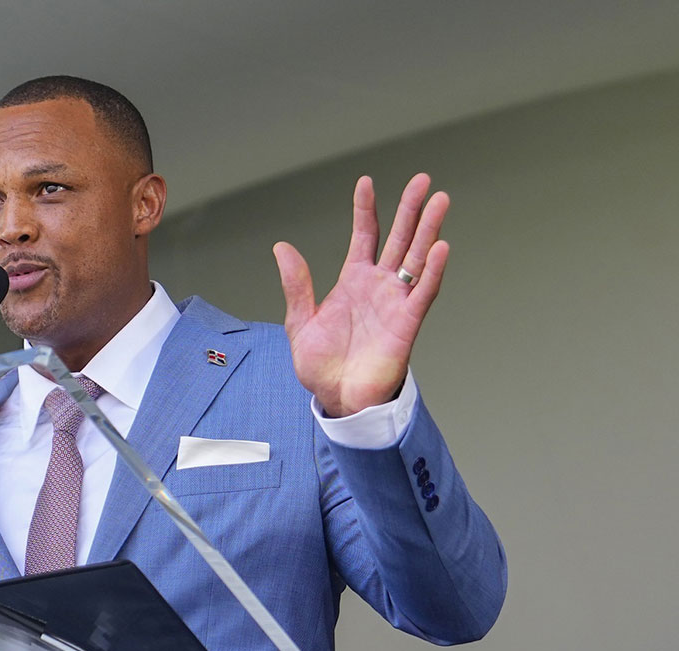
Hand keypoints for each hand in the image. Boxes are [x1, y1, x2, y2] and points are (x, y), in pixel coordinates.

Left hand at [273, 174, 448, 416]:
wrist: (338, 399)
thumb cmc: (322, 366)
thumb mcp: (299, 321)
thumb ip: (296, 285)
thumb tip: (282, 247)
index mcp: (353, 282)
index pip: (364, 236)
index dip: (366, 210)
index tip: (366, 182)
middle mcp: (378, 287)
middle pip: (398, 239)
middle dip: (410, 210)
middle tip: (422, 180)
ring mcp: (395, 303)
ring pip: (416, 259)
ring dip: (428, 230)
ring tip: (439, 201)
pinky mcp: (407, 324)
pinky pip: (423, 293)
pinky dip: (433, 271)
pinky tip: (440, 247)